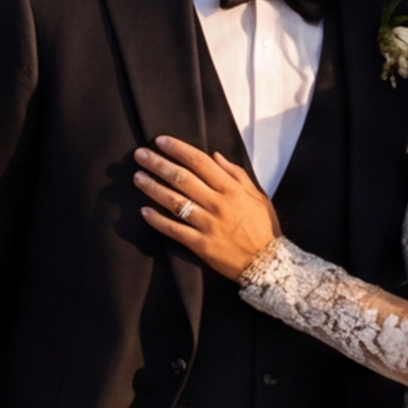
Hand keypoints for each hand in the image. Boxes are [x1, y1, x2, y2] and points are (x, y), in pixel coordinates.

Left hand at [134, 136, 280, 276]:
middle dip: (158, 164)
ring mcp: (208, 225)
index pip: (200, 162)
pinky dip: (157, 220)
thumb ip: (237, 174)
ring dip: (153, 188)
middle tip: (140, 155)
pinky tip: (144, 211)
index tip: (161, 141)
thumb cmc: (264, 229)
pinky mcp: (201, 245)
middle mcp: (218, 204)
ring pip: (174, 202)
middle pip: (182, 178)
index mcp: (232, 190)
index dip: (178, 149)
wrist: (269, 265)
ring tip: (138, 177)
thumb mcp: (258, 196)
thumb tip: (215, 155)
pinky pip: (174, 230)